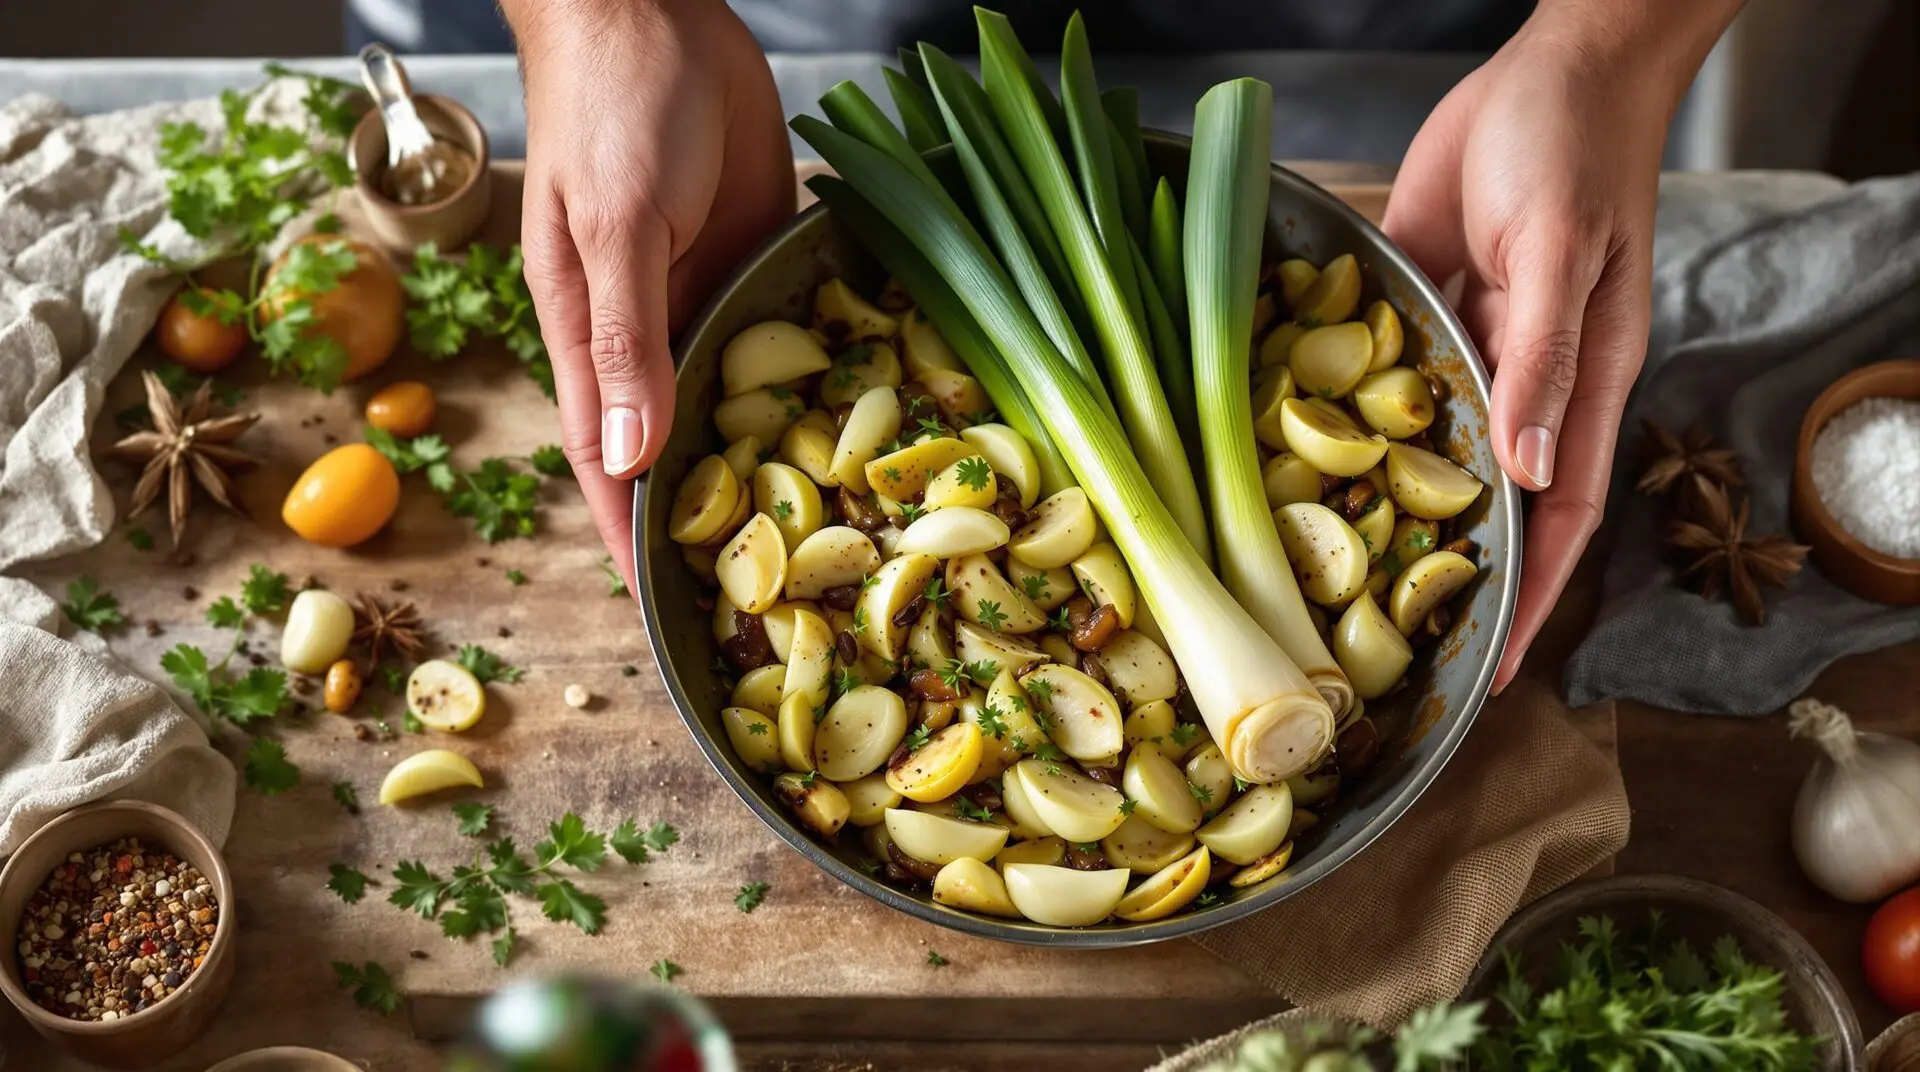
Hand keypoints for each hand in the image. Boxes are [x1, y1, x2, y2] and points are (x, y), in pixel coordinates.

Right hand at [509, 0, 794, 593]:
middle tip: (772, 601)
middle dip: (713, 521)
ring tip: (829, 541)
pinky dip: (810, 387)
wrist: (655, 9)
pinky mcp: (752, 264)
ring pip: (734, 406)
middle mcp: (645, 335)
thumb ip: (625, 342)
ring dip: (770, 464)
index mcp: (588, 338)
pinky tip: (854, 431)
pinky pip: (782, 343)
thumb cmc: (612, 110)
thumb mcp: (615, 227)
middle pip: (675, 452)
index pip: (606, 467)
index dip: (632, 544)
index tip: (665, 621)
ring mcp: (702, 301)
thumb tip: (628, 457)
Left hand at [1383, 13, 1694, 692]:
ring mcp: (1458, 352)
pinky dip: (1336, 419)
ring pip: (1416, 452)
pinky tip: (1286, 461)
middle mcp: (1516, 385)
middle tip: (1382, 646)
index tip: (1493, 672)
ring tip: (1317, 577)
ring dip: (1378, 508)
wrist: (1545, 68)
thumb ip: (1542, 359)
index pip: (1557, 519)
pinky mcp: (1408, 313)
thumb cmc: (1575, 154)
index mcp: (1575, 385)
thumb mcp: (1559, 253)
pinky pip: (1370, 381)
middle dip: (1441, 575)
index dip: (1529, 600)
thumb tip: (1530, 471)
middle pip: (1480, 503)